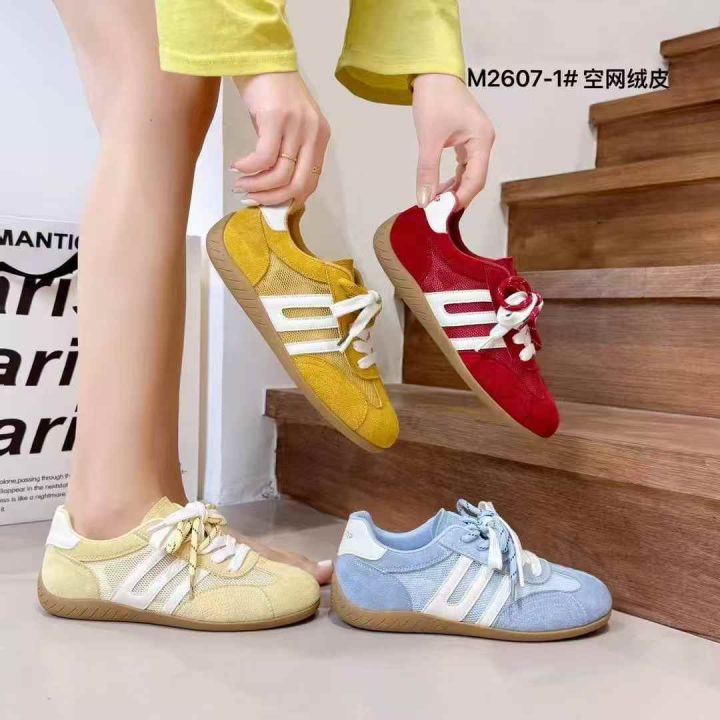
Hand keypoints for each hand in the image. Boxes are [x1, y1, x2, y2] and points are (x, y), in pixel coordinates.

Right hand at [230, 72, 330, 204]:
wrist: (260, 56)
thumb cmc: (271, 92)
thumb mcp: (288, 126)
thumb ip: (288, 152)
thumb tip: (273, 186)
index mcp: (320, 138)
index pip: (310, 182)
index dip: (288, 199)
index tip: (267, 202)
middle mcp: (314, 133)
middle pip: (297, 185)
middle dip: (272, 199)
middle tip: (251, 199)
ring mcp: (297, 126)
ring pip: (280, 175)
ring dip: (257, 186)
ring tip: (241, 184)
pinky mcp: (276, 119)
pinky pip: (264, 158)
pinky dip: (249, 168)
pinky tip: (237, 166)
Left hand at [412, 73, 494, 207]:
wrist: (433, 72)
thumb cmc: (435, 99)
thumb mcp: (429, 139)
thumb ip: (427, 172)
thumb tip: (424, 201)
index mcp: (482, 140)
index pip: (476, 180)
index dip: (460, 199)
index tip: (442, 212)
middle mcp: (483, 142)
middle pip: (475, 179)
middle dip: (457, 196)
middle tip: (437, 211)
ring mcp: (476, 140)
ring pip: (469, 174)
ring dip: (454, 189)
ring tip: (436, 202)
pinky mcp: (467, 139)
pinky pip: (464, 165)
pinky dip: (453, 178)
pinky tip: (440, 187)